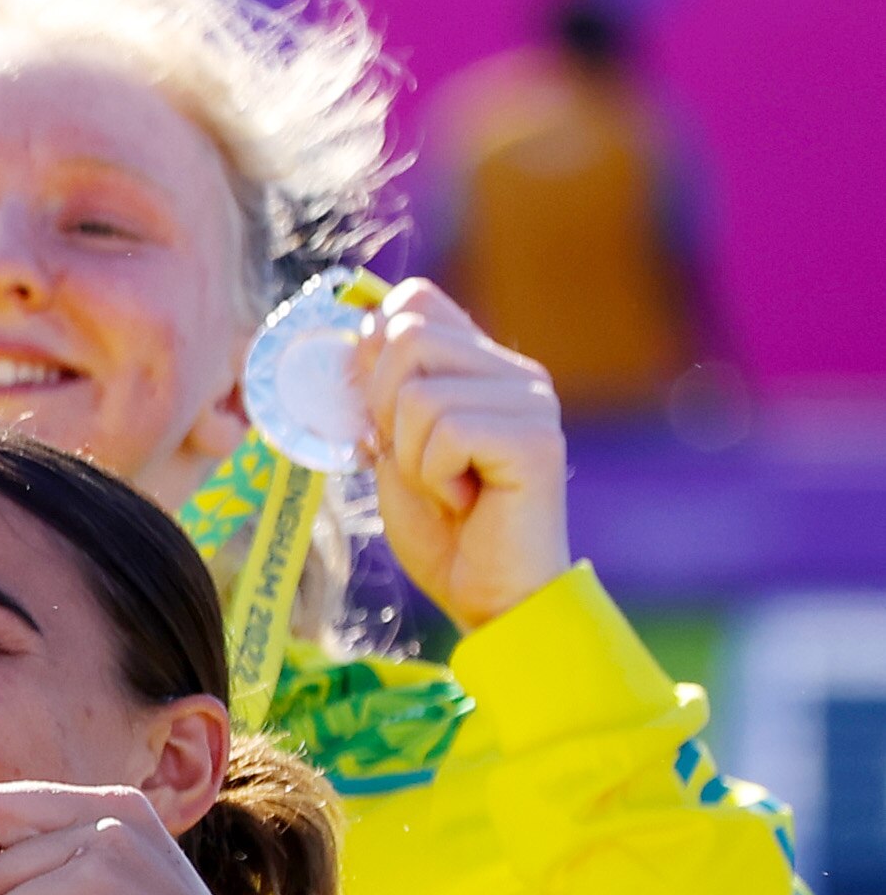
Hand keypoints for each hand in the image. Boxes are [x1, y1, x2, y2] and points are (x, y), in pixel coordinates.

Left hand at [348, 276, 569, 626]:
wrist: (487, 594)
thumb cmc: (442, 528)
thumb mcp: (393, 446)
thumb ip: (380, 388)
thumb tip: (358, 325)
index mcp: (482, 364)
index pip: (414, 300)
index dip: (372, 353)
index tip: (379, 416)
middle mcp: (516, 372)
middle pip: (406, 335)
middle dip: (383, 409)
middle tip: (415, 461)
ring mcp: (533, 401)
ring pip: (420, 392)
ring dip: (410, 454)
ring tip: (446, 486)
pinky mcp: (536, 439)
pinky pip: (447, 432)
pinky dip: (434, 476)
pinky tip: (466, 500)